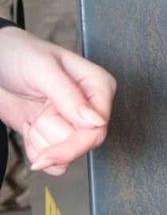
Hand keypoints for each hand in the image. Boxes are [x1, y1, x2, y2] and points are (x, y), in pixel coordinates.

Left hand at [0, 27, 115, 175]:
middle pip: (83, 143)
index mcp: (97, 85)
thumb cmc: (20, 54)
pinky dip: (35, 149)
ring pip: (65, 154)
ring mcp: (70, 120)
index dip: (75, 144)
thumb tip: (97, 121)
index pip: (99, 127)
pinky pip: (52, 160)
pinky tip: (29, 127)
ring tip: (33, 112)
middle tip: (36, 119)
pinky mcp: (53, 132)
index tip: (47, 154)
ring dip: (40, 140)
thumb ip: (69, 95)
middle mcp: (88, 105)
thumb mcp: (43, 70)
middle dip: (52, 138)